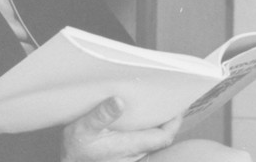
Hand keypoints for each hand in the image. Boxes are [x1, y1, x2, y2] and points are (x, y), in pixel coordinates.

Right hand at [61, 97, 181, 161]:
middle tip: (173, 100)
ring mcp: (131, 155)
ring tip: (161, 104)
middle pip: (162, 138)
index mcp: (130, 145)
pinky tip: (144, 117)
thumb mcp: (83, 129)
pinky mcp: (125, 155)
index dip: (175, 122)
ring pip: (153, 140)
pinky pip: (144, 142)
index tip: (179, 105)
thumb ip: (101, 115)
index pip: (164, 136)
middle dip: (170, 121)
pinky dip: (148, 129)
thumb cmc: (76, 150)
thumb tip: (119, 101)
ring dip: (159, 125)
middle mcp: (135, 152)